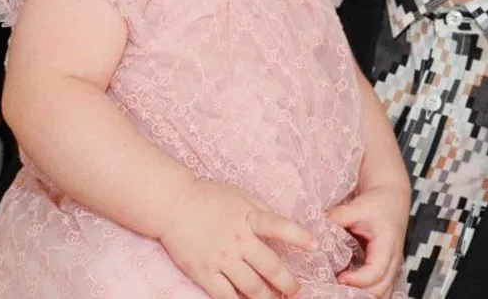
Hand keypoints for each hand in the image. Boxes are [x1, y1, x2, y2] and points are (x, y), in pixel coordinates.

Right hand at [159, 180, 317, 298]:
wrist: (172, 205)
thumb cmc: (209, 198)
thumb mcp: (241, 197)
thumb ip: (262, 212)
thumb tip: (283, 227)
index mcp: (249, 218)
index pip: (279, 226)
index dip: (298, 236)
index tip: (314, 246)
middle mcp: (238, 240)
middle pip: (270, 267)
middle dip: (288, 284)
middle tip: (296, 291)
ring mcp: (221, 259)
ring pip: (251, 287)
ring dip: (267, 298)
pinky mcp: (204, 272)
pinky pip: (225, 296)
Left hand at [329, 185, 409, 297]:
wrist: (392, 198)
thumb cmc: (378, 202)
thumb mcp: (359, 206)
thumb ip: (341, 215)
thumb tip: (320, 223)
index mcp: (387, 244)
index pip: (375, 272)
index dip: (357, 280)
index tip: (339, 276)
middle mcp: (394, 259)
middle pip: (381, 290)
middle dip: (359, 293)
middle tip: (336, 286)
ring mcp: (393, 266)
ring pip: (383, 293)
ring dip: (364, 294)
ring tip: (342, 288)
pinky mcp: (388, 269)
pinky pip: (382, 289)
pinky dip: (368, 292)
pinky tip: (350, 287)